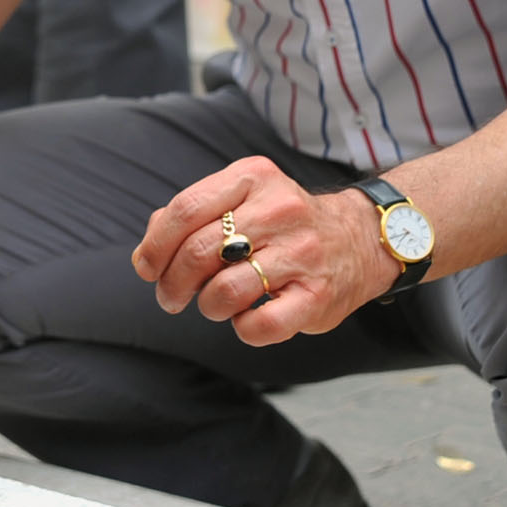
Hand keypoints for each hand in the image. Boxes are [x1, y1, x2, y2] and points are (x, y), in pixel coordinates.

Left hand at [130, 158, 393, 345]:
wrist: (359, 239)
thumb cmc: (282, 224)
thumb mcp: (241, 197)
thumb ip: (191, 215)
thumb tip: (146, 254)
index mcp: (252, 178)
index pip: (185, 209)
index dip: (156, 246)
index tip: (147, 269)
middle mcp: (279, 209)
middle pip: (199, 251)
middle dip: (173, 283)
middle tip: (172, 298)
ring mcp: (302, 252)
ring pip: (225, 291)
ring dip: (208, 307)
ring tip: (216, 305)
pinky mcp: (317, 295)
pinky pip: (260, 325)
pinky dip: (242, 329)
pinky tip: (248, 318)